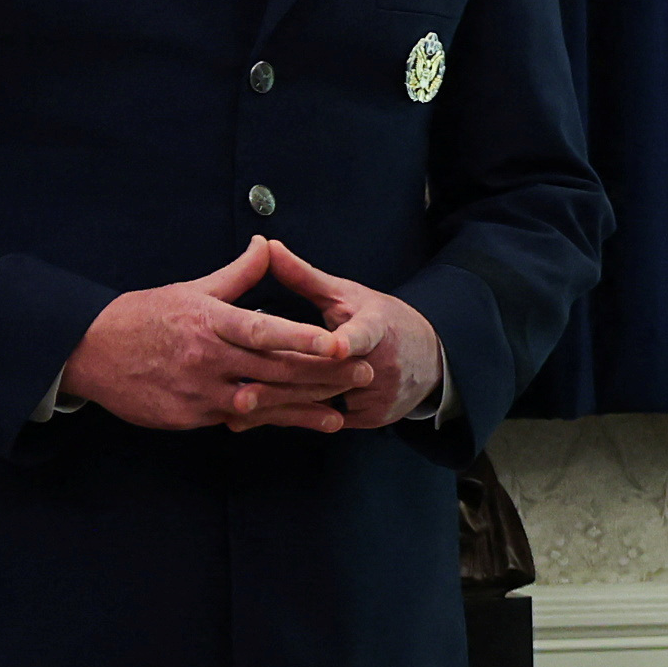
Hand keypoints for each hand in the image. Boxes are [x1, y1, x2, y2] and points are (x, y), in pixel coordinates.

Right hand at [62, 243, 373, 433]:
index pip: (266, 331)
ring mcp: (199, 392)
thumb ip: (237, 275)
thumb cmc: (144, 317)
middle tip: (365, 373)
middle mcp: (208, 358)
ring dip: (306, 406)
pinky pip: (240, 419)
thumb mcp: (191, 290)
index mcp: (211, 322)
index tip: (340, 344)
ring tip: (342, 409)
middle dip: (324, 375)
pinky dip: (272, 420)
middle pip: (276, 370)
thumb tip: (267, 244)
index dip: (305, 339)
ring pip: (264, 401)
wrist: (89, 353)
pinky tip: (304, 421)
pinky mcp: (190, 417)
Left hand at [255, 242, 449, 431]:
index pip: (364, 334)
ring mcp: (380, 395)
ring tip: (236, 409)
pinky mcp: (374, 417)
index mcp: (378, 328)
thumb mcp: (347, 294)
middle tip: (241, 395)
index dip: (350, 340)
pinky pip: (329, 420)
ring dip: (278, 408)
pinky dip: (293, 419)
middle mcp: (382, 365)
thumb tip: (268, 246)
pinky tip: (256, 419)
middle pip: (327, 377)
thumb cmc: (379, 319)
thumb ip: (304, 276)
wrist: (430, 356)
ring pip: (322, 403)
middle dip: (282, 388)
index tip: (336, 346)